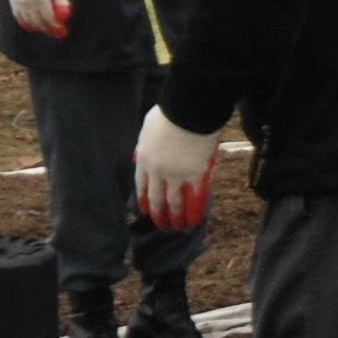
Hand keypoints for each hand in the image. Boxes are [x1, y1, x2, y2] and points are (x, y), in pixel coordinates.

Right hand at [8, 0, 71, 37]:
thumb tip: (65, 16)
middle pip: (37, 21)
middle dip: (47, 28)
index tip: (62, 31)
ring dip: (38, 26)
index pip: (48, 16)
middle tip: (56, 32)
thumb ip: (62, 0)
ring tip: (47, 27)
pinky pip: (19, 16)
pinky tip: (35, 23)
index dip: (55, 25)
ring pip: (28, 21)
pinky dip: (27, 22)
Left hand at [134, 106, 221, 228]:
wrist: (188, 110)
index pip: (141, 185)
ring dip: (175, 217)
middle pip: (156, 198)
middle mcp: (157, 172)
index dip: (144, 199)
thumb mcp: (148, 128)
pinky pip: (195, 199)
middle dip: (158, 214)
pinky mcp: (195, 176)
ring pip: (174, 203)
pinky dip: (194, 212)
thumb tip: (141, 155)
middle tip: (161, 224)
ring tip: (178, 227)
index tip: (146, 210)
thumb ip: (145, 144)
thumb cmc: (170, 112)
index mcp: (144, 159)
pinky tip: (195, 221)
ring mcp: (176, 176)